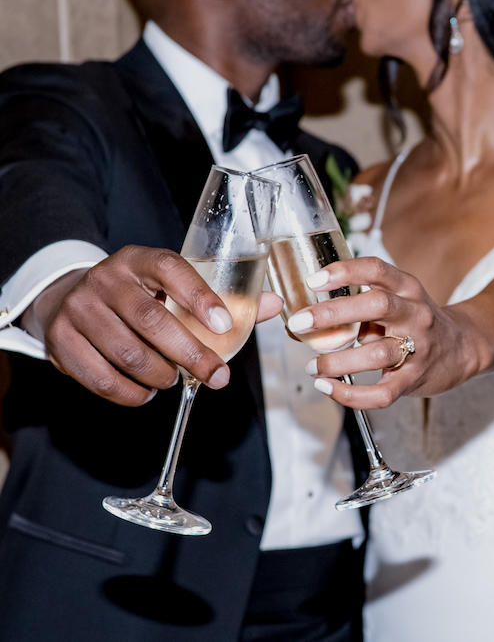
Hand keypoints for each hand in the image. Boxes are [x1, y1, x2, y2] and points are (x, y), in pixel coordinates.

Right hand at [21, 245, 281, 406]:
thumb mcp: (172, 285)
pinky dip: (129, 393)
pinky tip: (145, 392)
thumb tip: (272, 304)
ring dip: (160, 376)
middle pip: (151, 320)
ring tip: (174, 380)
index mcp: (138, 259)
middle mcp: (106, 279)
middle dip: (191, 354)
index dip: (200, 296)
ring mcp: (79, 309)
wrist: (71, 295)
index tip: (226, 324)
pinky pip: (100, 378)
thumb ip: (223, 296)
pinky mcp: (61, 341)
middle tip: (216, 375)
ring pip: (127, 354)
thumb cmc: (138, 294)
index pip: (170, 269)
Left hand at [288, 256, 489, 408]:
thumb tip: (299, 321)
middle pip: (377, 305)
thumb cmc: (413, 321)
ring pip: (378, 353)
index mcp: (406, 288)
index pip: (376, 269)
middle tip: (300, 322)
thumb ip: (354, 307)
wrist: (461, 348)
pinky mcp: (414, 379)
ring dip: (338, 361)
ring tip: (312, 365)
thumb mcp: (393, 301)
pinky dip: (352, 394)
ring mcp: (418, 347)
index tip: (313, 281)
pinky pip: (383, 392)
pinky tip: (328, 388)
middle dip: (334, 313)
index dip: (344, 272)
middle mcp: (414, 313)